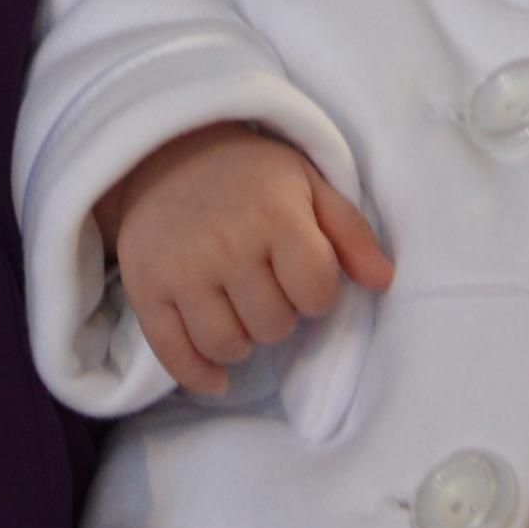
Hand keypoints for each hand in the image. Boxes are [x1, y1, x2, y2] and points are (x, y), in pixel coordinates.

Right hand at [96, 123, 396, 397]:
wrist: (164, 151)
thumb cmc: (249, 175)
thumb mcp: (309, 184)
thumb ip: (351, 233)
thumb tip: (384, 282)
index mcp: (275, 215)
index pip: (317, 295)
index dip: (316, 292)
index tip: (300, 271)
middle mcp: (226, 244)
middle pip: (274, 326)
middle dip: (278, 312)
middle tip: (263, 283)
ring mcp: (180, 268)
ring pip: (228, 347)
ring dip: (242, 339)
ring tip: (239, 308)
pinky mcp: (144, 287)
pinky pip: (175, 355)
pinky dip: (198, 375)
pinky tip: (216, 376)